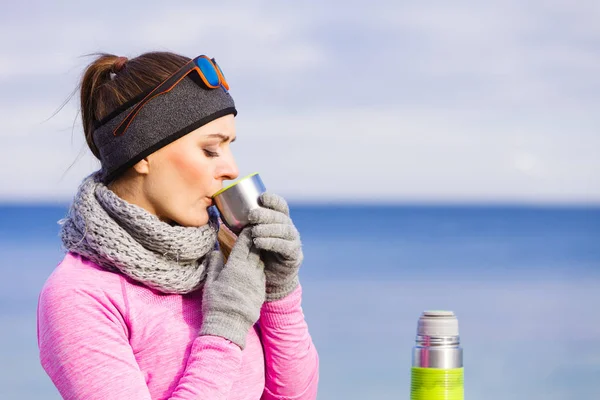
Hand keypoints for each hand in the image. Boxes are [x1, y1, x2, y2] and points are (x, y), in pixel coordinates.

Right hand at [199, 227, 265, 348]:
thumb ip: (214, 265)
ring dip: (259, 253)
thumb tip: (215, 252)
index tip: (248, 225)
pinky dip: (259, 267)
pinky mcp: (261, 290)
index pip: (244, 245)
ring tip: (257, 245)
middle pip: (255, 250)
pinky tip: (256, 265)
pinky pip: (262, 274)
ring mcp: (257, 281)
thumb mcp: (211, 283)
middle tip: (255, 229)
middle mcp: (249, 272)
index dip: (246, 234)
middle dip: (255, 239)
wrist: (230, 326)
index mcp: (235, 268)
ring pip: (260, 261)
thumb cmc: (216, 304)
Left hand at [248, 192, 302, 300]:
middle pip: (280, 217)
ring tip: (253, 232)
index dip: (273, 200)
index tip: (261, 197)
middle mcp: (289, 228)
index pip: (280, 205)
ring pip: (283, 230)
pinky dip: (271, 243)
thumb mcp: (251, 237)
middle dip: (266, 214)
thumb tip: (222, 214)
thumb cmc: (258, 253)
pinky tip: (259, 242)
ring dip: (267, 229)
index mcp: (280, 220)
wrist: (271, 277)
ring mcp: (293, 240)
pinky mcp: (293, 254)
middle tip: (251, 215)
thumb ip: (243, 226)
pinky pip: (284, 246)